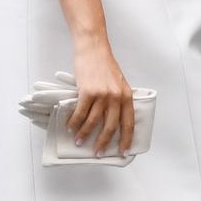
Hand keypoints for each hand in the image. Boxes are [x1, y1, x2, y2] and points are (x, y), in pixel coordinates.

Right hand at [67, 38, 133, 155]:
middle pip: (111, 127)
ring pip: (93, 122)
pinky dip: (74, 123)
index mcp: (126, 94)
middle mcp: (116, 96)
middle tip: (98, 152)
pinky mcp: (87, 92)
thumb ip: (118, 99)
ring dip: (85, 134)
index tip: (123, 151)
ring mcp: (102, 94)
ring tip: (79, 141)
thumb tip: (111, 120)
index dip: (126, 139)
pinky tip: (71, 127)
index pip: (129, 122)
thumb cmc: (103, 64)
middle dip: (103, 143)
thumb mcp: (118, 82)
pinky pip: (80, 113)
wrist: (93, 48)